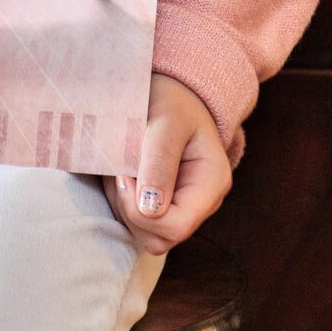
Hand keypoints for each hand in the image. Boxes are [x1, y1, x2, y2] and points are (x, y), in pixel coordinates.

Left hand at [102, 73, 232, 255]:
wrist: (172, 92)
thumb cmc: (171, 101)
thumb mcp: (166, 121)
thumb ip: (158, 162)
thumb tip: (149, 209)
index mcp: (211, 183)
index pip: (177, 225)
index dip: (141, 210)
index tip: (124, 175)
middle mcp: (201, 203)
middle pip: (160, 238)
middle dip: (130, 209)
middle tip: (120, 170)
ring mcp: (183, 207)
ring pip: (146, 234)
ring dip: (123, 205)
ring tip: (121, 168)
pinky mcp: (164, 206)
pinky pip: (138, 222)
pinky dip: (122, 201)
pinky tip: (122, 174)